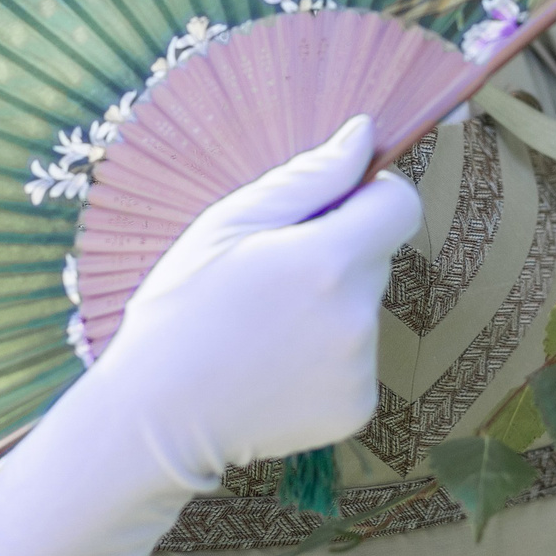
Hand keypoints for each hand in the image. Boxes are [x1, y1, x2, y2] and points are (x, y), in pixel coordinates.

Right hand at [95, 112, 423, 487]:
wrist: (154, 419)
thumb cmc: (180, 310)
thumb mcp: (227, 225)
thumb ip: (307, 178)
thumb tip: (365, 135)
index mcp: (327, 263)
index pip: (400, 206)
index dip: (370, 197)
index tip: (332, 208)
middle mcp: (357, 318)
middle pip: (376, 258)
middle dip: (337, 254)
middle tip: (269, 277)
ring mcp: (361, 368)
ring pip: (364, 309)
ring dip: (330, 307)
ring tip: (263, 327)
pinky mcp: (358, 407)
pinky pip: (357, 358)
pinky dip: (326, 356)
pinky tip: (274, 365)